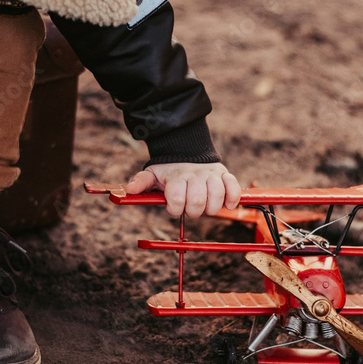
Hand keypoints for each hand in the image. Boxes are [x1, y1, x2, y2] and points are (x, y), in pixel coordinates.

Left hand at [126, 162, 240, 217]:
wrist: (187, 151)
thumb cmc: (169, 170)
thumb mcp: (153, 174)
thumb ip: (142, 182)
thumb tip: (129, 190)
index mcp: (177, 177)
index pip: (177, 199)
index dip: (175, 209)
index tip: (173, 208)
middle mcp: (195, 175)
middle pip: (197, 201)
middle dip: (192, 212)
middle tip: (190, 209)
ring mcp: (211, 174)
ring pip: (216, 196)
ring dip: (211, 208)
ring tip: (206, 208)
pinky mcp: (225, 174)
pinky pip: (233, 187)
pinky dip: (232, 198)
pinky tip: (228, 205)